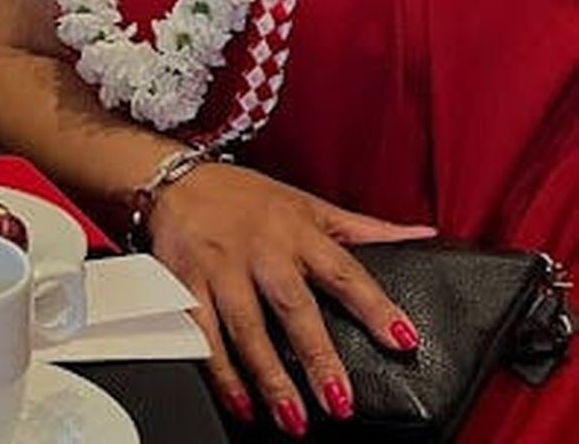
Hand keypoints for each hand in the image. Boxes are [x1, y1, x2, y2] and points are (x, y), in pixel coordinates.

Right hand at [150, 163, 434, 434]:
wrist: (175, 178)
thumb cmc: (247, 196)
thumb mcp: (308, 205)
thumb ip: (364, 229)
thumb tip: (421, 236)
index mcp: (297, 231)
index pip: (343, 270)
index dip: (374, 305)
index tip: (403, 339)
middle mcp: (260, 249)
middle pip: (292, 304)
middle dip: (316, 355)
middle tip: (339, 401)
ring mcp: (220, 266)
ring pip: (246, 326)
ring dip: (270, 376)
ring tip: (294, 418)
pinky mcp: (184, 282)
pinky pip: (202, 332)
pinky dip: (219, 371)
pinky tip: (239, 401)